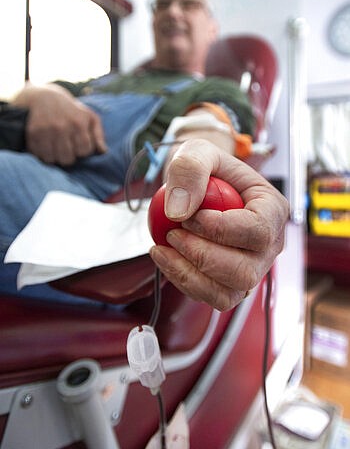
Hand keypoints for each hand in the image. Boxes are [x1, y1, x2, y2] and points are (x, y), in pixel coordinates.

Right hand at [13, 83, 106, 164]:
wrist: (45, 98)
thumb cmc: (72, 111)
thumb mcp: (90, 117)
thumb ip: (99, 135)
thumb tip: (103, 152)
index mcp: (78, 123)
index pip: (84, 152)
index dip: (83, 152)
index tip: (79, 146)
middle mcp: (61, 127)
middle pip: (68, 159)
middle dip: (69, 157)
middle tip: (67, 149)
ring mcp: (46, 130)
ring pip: (52, 160)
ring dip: (55, 157)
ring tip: (57, 149)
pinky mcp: (33, 133)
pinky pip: (39, 155)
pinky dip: (43, 154)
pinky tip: (47, 146)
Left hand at [149, 139, 288, 310]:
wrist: (201, 186)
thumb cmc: (207, 168)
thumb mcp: (197, 151)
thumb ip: (190, 170)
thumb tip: (178, 212)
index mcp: (273, 210)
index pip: (258, 231)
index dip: (220, 229)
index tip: (188, 217)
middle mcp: (269, 246)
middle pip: (245, 271)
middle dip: (202, 256)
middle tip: (172, 233)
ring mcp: (252, 268)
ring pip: (229, 293)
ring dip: (189, 275)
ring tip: (163, 248)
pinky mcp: (232, 283)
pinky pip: (212, 297)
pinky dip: (184, 282)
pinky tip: (166, 257)